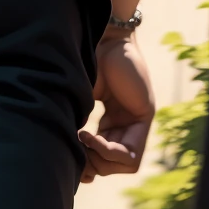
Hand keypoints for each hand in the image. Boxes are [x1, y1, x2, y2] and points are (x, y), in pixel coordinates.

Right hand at [80, 29, 154, 180]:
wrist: (100, 42)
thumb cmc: (85, 66)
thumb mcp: (76, 104)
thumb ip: (75, 127)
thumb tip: (64, 154)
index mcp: (110, 125)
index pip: (103, 161)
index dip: (85, 166)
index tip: (68, 155)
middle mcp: (126, 127)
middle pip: (112, 167)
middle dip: (90, 164)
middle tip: (74, 145)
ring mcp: (137, 123)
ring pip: (124, 164)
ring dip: (98, 159)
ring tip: (82, 138)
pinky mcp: (144, 116)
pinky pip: (129, 154)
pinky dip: (106, 151)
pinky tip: (88, 136)